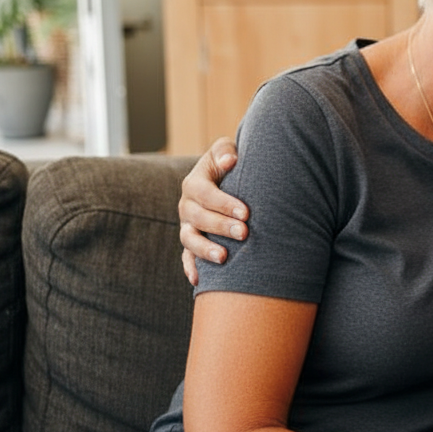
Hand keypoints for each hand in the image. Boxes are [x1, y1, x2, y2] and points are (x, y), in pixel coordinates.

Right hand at [179, 137, 248, 285]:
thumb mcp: (225, 151)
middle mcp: (187, 206)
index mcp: (194, 183)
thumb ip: (225, 152)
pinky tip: (199, 280)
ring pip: (189, 240)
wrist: (225, 179)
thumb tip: (229, 161)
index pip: (204, 193)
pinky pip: (186, 257)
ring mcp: (188, 225)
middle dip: (220, 226)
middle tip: (244, 233)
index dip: (223, 203)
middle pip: (197, 218)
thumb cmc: (230, 163)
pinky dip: (191, 267)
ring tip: (224, 258)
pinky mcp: (192, 241)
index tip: (246, 212)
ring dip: (205, 249)